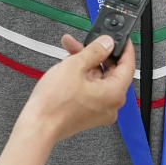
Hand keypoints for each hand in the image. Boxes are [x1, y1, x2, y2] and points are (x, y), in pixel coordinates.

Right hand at [19, 34, 134, 143]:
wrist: (37, 127)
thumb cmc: (54, 104)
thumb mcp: (75, 66)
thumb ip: (95, 51)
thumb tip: (106, 43)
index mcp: (114, 94)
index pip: (128, 65)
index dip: (124, 47)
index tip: (121, 37)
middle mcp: (111, 105)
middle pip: (112, 72)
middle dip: (97, 53)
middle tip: (88, 40)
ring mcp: (100, 111)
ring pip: (99, 79)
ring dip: (86, 63)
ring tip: (71, 49)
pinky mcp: (88, 113)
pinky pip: (91, 89)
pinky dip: (83, 76)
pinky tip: (70, 65)